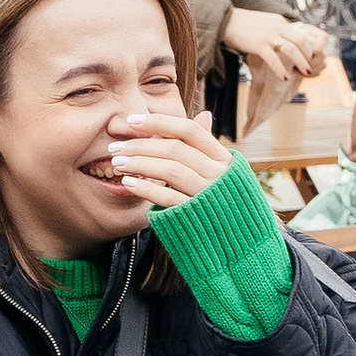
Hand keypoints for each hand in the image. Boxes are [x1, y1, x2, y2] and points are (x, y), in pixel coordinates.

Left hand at [101, 99, 236, 211]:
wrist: (240, 240)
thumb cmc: (223, 199)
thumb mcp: (222, 171)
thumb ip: (207, 147)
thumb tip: (204, 115)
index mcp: (224, 158)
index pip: (189, 130)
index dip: (159, 122)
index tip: (131, 120)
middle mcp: (219, 174)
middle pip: (175, 149)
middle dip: (140, 145)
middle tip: (115, 148)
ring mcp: (208, 195)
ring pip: (171, 170)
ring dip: (139, 164)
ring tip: (118, 163)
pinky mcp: (196, 216)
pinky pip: (169, 198)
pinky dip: (147, 188)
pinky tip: (129, 183)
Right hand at [223, 6, 327, 82]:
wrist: (225, 21)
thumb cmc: (243, 25)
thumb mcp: (265, 23)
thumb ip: (276, 31)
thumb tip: (284, 43)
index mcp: (279, 22)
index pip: (300, 33)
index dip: (308, 47)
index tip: (310, 58)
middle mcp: (277, 27)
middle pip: (301, 40)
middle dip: (309, 55)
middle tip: (311, 67)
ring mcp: (268, 36)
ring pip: (292, 49)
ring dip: (301, 62)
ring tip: (305, 73)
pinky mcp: (258, 44)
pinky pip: (274, 59)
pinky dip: (281, 69)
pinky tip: (284, 78)